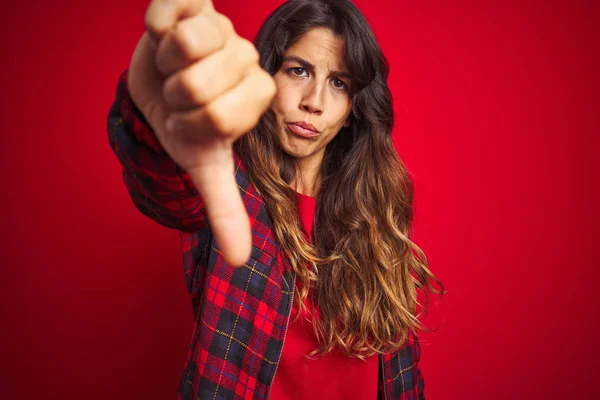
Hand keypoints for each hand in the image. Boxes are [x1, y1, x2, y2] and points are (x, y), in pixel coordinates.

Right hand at [128, 0, 275, 266]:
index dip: (192, 123)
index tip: (192, 120)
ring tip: (175, 66)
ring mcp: (224, 26)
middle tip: (182, 93)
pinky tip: (166, 33)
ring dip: (165, 65)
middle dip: (177, 96)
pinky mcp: (196, 0)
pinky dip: (156, 26)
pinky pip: (171, 8)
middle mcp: (247, 59)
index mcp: (256, 97)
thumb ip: (225, 210)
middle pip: (203, 83)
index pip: (223, 116)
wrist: (157, 87)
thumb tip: (241, 262)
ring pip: (189, 44)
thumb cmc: (185, 125)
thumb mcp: (204, 167)